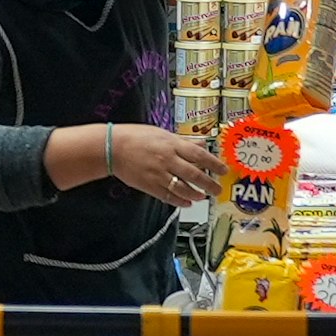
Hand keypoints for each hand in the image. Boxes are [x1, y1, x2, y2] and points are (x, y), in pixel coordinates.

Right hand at [102, 125, 219, 206]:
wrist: (111, 148)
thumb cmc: (135, 137)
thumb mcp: (161, 133)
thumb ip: (182, 141)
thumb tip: (201, 144)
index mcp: (171, 145)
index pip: (199, 155)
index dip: (214, 164)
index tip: (223, 170)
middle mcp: (167, 160)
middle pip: (194, 175)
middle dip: (209, 184)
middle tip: (217, 190)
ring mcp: (158, 174)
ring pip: (183, 188)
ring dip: (196, 194)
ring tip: (202, 196)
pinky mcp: (149, 185)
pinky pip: (168, 196)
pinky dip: (180, 201)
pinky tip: (187, 202)